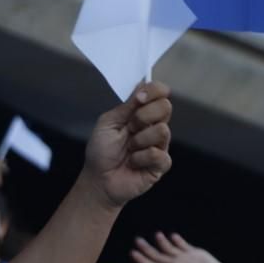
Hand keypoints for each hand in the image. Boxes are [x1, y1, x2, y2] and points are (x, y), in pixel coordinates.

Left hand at [78, 82, 173, 208]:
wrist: (98, 179)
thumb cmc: (101, 152)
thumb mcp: (108, 122)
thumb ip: (127, 105)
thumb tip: (142, 82)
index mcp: (142, 113)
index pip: (160, 93)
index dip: (154, 91)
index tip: (139, 98)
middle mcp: (154, 126)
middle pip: (166, 107)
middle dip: (143, 117)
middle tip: (129, 129)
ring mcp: (160, 145)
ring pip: (162, 131)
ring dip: (138, 141)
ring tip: (128, 150)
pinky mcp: (161, 164)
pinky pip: (158, 154)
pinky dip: (140, 158)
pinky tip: (133, 163)